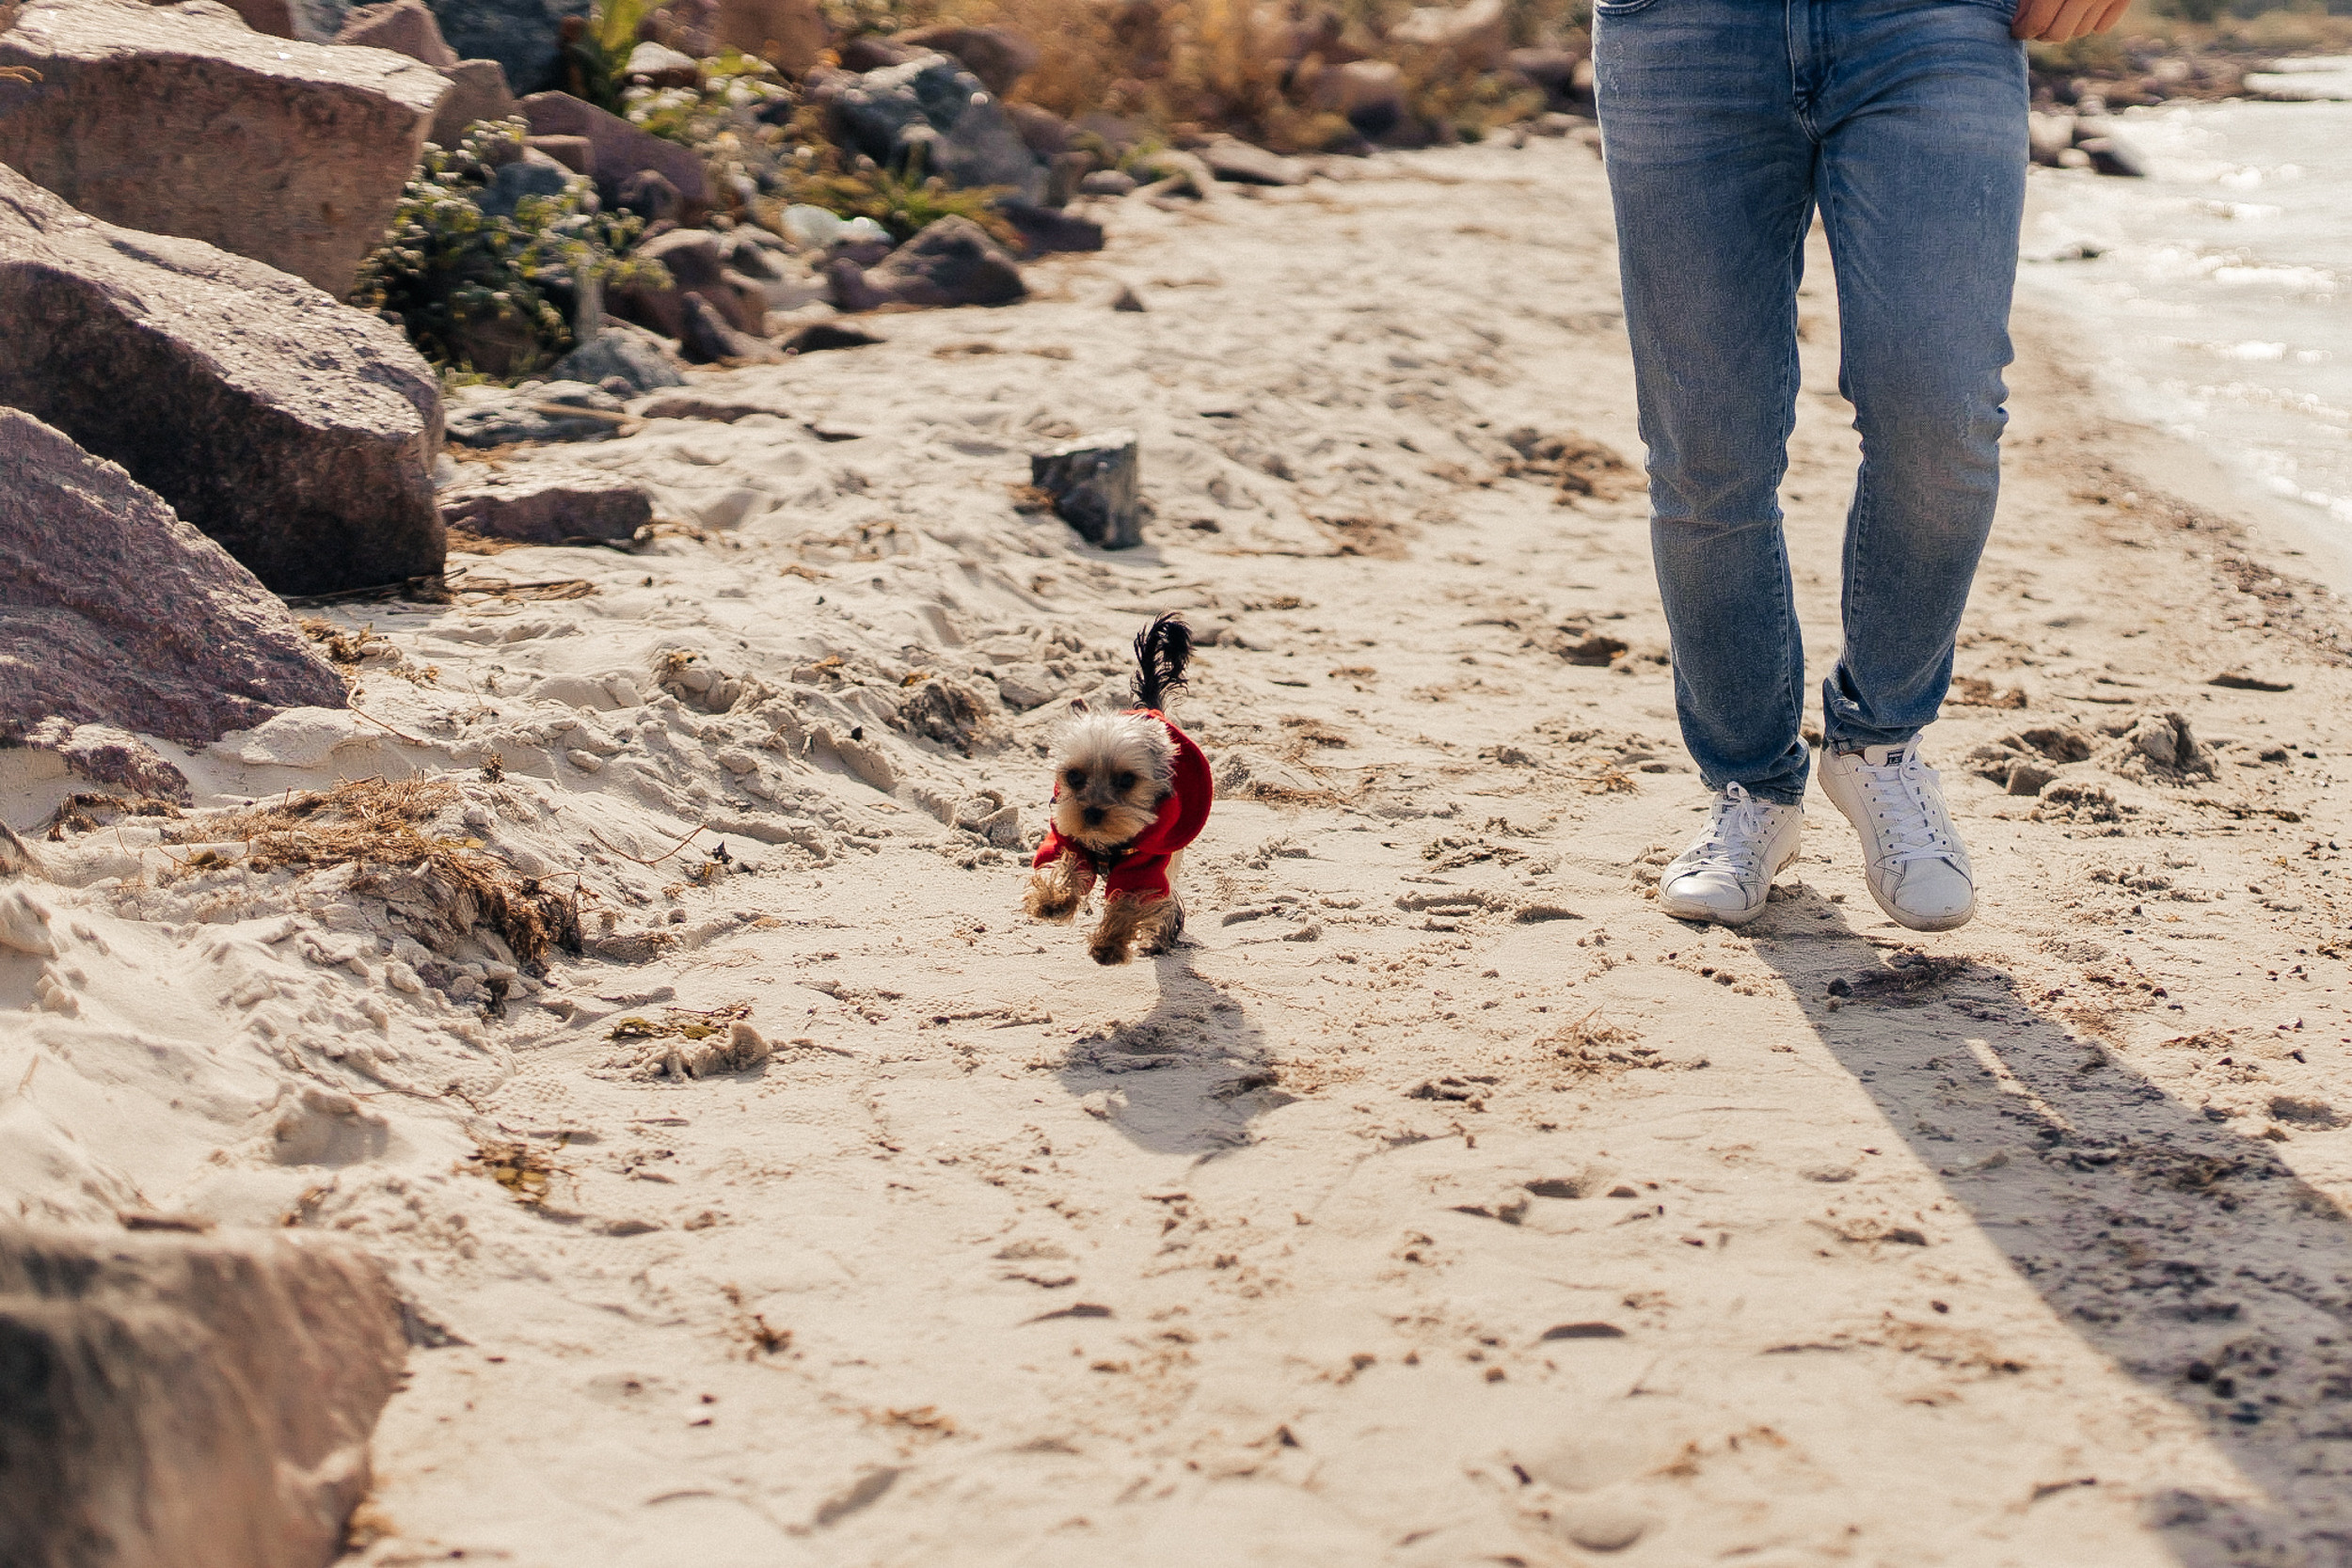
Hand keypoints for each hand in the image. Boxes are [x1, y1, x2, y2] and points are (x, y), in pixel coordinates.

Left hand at [2011, 0, 2130, 42]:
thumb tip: (2021, 20)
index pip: (2039, 22)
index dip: (2023, 30)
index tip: (2018, 29)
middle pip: (2058, 34)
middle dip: (2042, 33)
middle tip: (2035, 25)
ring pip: (2080, 32)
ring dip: (2066, 27)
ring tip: (2058, 12)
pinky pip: (2103, 27)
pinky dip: (2090, 22)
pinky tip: (2081, 9)